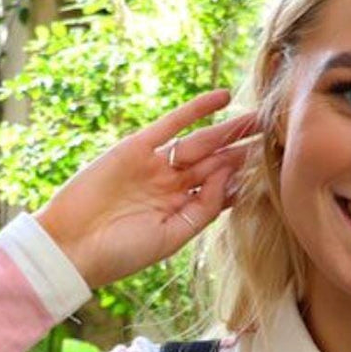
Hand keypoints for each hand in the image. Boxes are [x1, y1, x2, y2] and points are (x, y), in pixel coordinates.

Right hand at [33, 88, 259, 289]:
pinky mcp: (136, 148)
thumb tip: (231, 179)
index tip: (277, 166)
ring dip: (229, 128)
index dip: (247, 177)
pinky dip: (195, 110)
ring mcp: (155, 165)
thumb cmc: (120, 253)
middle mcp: (171, 186)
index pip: (221, 189)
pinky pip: (171, 124)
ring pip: (200, 142)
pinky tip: (222, 98)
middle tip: (278, 130)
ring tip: (259, 116)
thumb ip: (203, 210)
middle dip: (245, 148)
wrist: (72, 245)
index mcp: (181, 211)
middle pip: (216, 162)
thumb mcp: (171, 237)